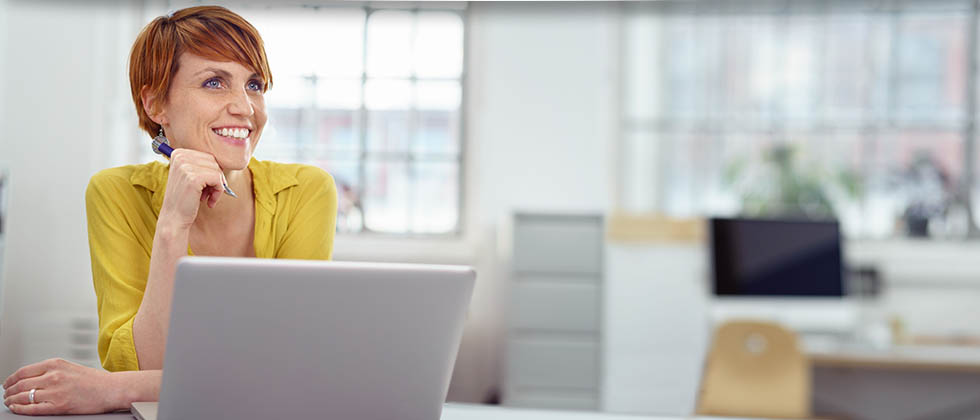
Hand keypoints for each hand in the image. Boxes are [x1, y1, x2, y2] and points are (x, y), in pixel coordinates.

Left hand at [2, 358, 123, 414]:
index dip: (11, 379)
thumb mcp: (70, 367)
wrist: (112, 389)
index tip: (8, 383)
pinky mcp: (59, 406)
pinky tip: (17, 408)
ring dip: (13, 400)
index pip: (23, 371)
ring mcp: (55, 391)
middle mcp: (53, 376)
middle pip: (21, 384)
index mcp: (55, 364)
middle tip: (7, 394)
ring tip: (10, 402)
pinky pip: (33, 408)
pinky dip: (21, 409)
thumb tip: (32, 378)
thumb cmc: (95, 380)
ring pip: (24, 396)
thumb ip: (51, 371)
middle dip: (10, 391)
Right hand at [161, 148, 226, 227]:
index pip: (208, 156)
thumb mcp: (190, 175)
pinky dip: (218, 191)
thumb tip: (224, 160)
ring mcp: (186, 166)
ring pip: (217, 170)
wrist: (174, 218)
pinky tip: (210, 201)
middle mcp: (180, 156)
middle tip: (208, 193)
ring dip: (217, 186)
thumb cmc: (185, 198)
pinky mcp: (194, 178)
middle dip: (215, 178)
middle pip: (214, 161)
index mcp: (179, 153)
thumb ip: (202, 164)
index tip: (205, 185)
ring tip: (207, 197)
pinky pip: (218, 179)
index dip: (211, 172)